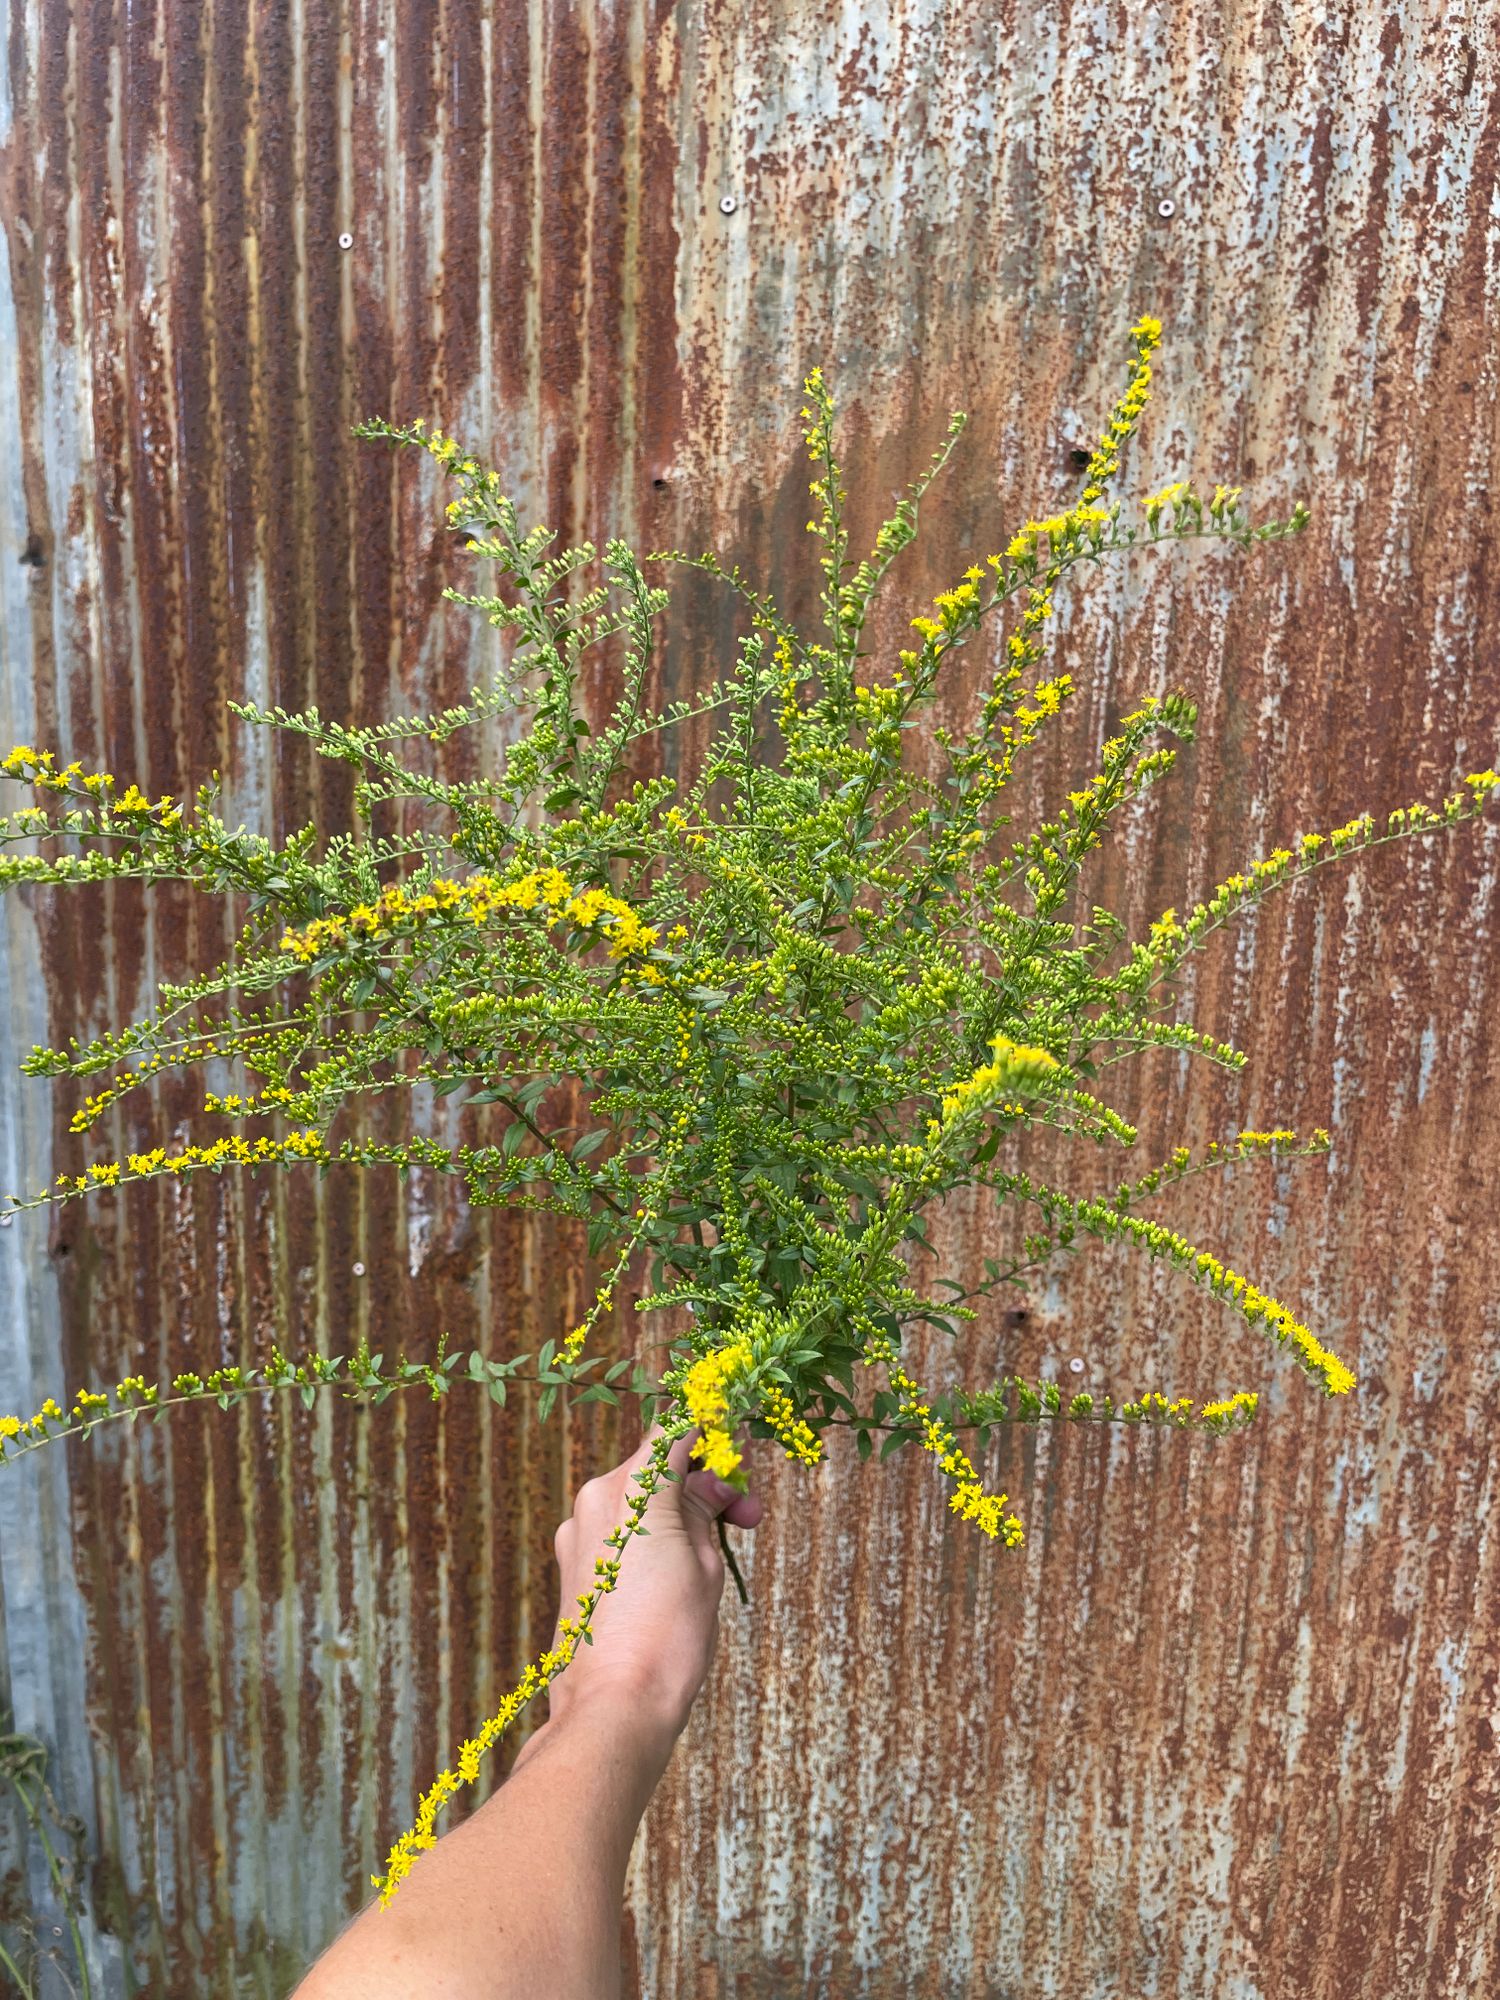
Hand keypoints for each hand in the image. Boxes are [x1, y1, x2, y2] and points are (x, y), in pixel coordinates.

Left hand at [545, 1427, 763, 1743]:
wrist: (615, 1707)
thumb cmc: (668, 1636)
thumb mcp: (704, 1563)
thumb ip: (705, 1510)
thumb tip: (709, 1484)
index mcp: (633, 1488)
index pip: (675, 1429)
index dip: (712, 1431)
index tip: (740, 1445)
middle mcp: (596, 1498)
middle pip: (658, 1464)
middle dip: (706, 1480)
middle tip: (747, 1513)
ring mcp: (577, 1532)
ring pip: (638, 1498)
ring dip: (680, 1508)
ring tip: (720, 1548)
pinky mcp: (571, 1565)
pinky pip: (618, 1529)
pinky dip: (651, 1533)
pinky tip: (681, 1567)